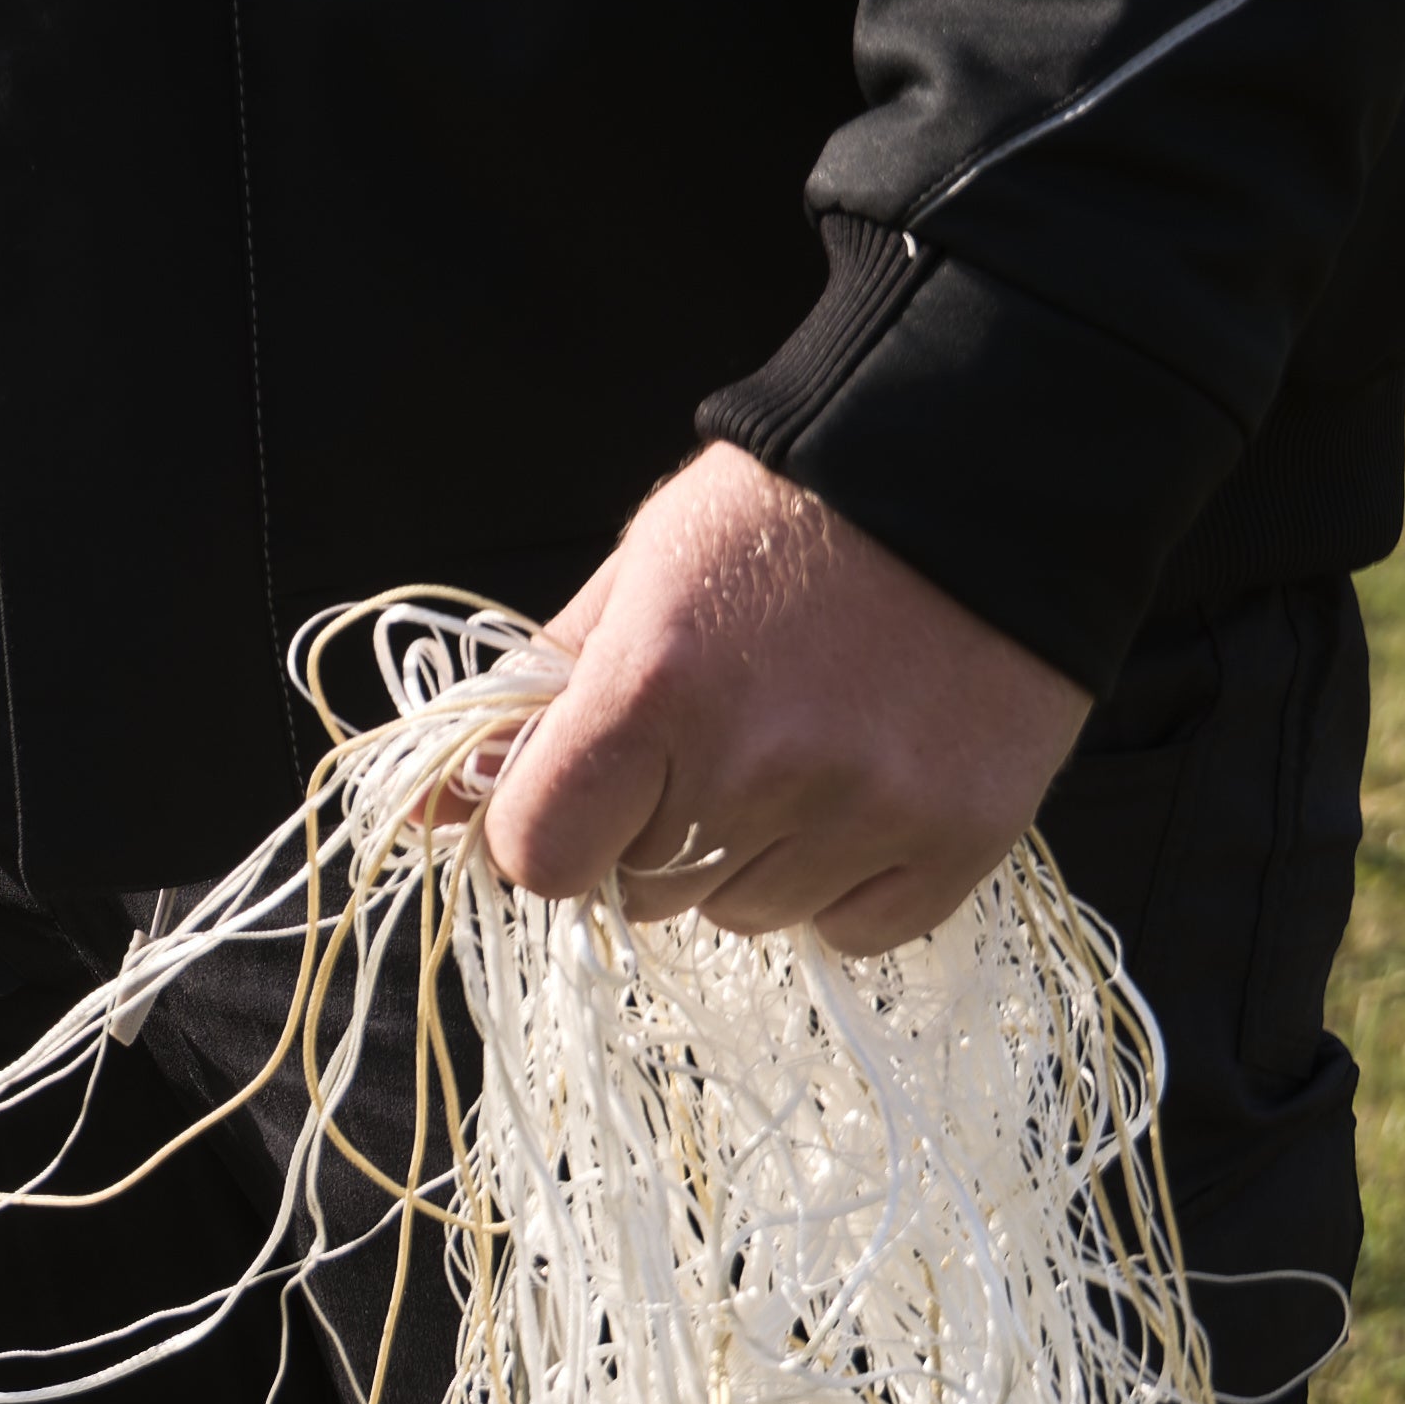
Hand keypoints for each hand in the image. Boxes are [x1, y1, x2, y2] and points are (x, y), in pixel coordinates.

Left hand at [476, 444, 1093, 955]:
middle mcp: (756, 764)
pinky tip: (863, 788)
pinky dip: (844, 882)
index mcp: (654, 688)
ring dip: (747, 858)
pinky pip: (852, 931)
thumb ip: (532, 703)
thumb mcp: (635, 580)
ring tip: (798, 748)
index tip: (575, 797)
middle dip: (650, 833)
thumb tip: (426, 808)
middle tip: (710, 741)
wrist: (978, 472)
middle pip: (642, 892)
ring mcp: (865, 809)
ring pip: (745, 916)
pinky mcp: (960, 839)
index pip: (540, 853)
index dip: (544, 832)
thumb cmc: (786, 517)